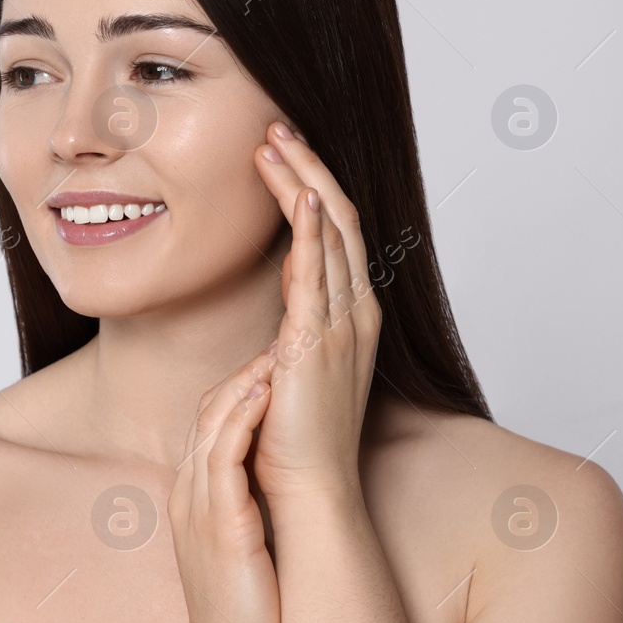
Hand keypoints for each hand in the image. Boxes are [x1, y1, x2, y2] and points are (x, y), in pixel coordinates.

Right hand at [168, 350, 282, 622]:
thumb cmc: (250, 615)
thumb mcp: (245, 545)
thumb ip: (251, 505)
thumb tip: (281, 479)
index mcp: (196, 497)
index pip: (211, 422)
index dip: (243, 384)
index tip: (281, 358)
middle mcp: (190, 494)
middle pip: (207, 410)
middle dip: (244, 369)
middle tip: (282, 336)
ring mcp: (198, 508)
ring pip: (212, 424)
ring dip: (245, 381)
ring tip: (279, 349)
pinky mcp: (218, 525)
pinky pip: (223, 456)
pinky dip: (242, 418)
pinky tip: (268, 393)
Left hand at [250, 122, 381, 504]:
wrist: (308, 495)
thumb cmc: (292, 445)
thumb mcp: (287, 375)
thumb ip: (284, 343)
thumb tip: (268, 333)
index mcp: (348, 319)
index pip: (333, 235)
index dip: (309, 188)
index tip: (280, 153)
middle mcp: (354, 314)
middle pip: (338, 219)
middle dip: (307, 167)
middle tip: (274, 127)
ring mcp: (342, 326)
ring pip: (330, 233)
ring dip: (302, 181)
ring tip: (271, 141)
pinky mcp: (317, 344)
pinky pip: (319, 272)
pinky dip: (312, 228)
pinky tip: (300, 193)